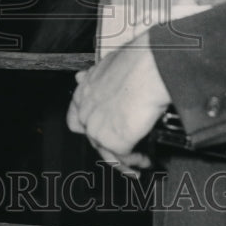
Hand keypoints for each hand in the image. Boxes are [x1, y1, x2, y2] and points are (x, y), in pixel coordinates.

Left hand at [67, 32, 170, 176]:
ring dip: (124, 161)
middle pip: (93, 139)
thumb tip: (81, 77)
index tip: (100, 133)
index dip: (88, 128)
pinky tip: (145, 160)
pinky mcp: (113, 141)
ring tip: (139, 164)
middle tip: (127, 149)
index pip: (75, 119)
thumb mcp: (108, 64)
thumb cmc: (136, 61)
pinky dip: (136, 161)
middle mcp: (86, 111)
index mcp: (84, 92)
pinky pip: (124, 157)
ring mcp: (97, 128)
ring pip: (107, 153)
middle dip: (110, 146)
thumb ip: (94, 76)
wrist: (149, 69)